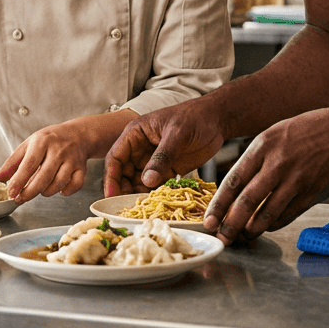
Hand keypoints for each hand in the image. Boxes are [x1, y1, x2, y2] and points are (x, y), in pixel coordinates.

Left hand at [0, 121, 92, 202]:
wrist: (77, 134)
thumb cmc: (49, 140)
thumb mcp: (28, 145)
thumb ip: (11, 163)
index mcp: (42, 142)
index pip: (29, 163)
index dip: (19, 180)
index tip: (11, 192)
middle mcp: (59, 150)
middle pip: (44, 176)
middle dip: (30, 191)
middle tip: (20, 198)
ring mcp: (72, 159)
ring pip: (59, 183)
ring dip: (47, 192)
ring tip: (40, 189)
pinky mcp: (82, 168)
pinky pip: (76, 185)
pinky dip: (66, 191)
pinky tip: (59, 189)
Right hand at [103, 97, 226, 196]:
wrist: (217, 120)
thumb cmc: (195, 118)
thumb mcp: (177, 134)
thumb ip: (162, 157)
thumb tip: (146, 180)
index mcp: (135, 134)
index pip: (115, 158)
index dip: (111, 178)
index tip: (111, 195)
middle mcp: (140, 149)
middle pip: (124, 173)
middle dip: (123, 190)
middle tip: (126, 207)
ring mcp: (153, 161)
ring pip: (138, 182)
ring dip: (137, 195)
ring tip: (141, 209)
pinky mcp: (167, 170)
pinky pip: (155, 186)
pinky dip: (153, 195)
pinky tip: (155, 205)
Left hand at [203, 105, 328, 244]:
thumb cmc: (310, 129)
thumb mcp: (276, 133)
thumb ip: (257, 157)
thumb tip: (237, 185)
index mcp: (263, 146)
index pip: (233, 180)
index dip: (219, 204)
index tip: (209, 220)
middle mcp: (277, 163)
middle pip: (246, 201)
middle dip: (231, 224)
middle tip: (222, 237)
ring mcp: (296, 180)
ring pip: (267, 213)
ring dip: (252, 229)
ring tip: (243, 237)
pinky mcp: (313, 192)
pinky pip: (288, 215)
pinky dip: (274, 224)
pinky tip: (267, 227)